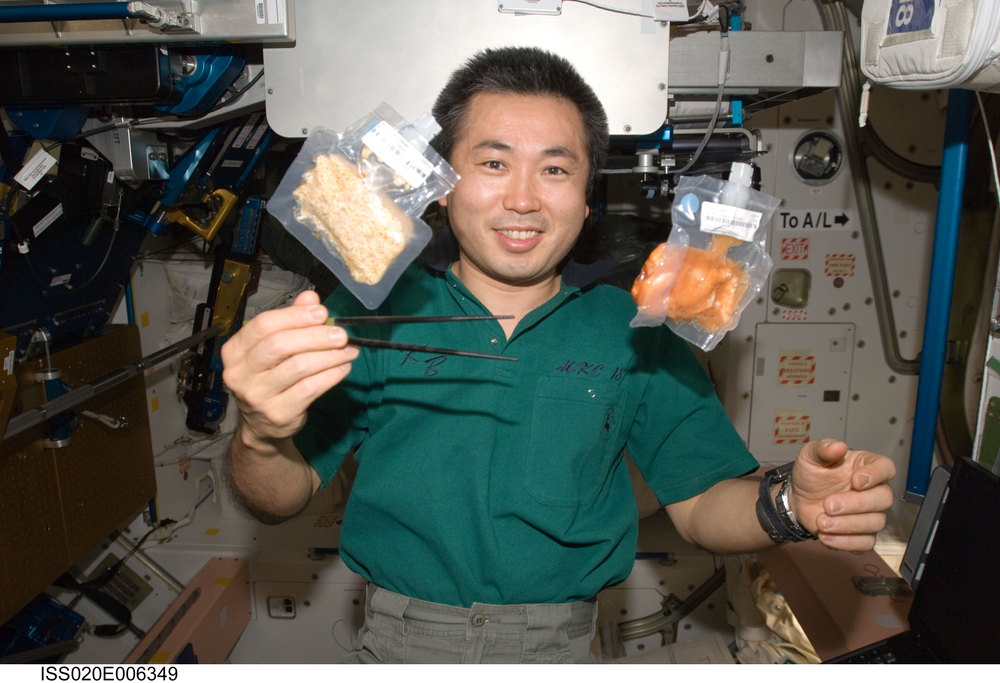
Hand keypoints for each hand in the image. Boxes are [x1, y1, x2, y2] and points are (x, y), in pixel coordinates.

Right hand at [220, 290, 358, 445]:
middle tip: (339, 334)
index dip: (295, 316)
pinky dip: (331, 375)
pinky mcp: (278, 413)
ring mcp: (258, 395)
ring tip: (348, 350)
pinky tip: (342, 367)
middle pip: (280, 345)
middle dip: (315, 336)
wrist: (261, 425)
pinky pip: (310, 388)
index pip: (263, 325)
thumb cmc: (267, 379)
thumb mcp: (272, 348)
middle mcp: (241, 373)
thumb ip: (290, 321)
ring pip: (299, 367)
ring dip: (329, 356)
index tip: (320, 312)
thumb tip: (310, 298)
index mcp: (235, 351)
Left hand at [788, 440, 895, 550]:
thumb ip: (823, 449)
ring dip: (848, 524)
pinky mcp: (862, 533)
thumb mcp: (810, 456)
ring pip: (876, 522)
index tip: (856, 481)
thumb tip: (838, 446)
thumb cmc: (810, 475)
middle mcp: (873, 490)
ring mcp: (870, 513)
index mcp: (865, 466)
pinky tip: (826, 535)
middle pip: (884, 498)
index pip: (886, 468)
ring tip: (822, 521)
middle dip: (857, 504)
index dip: (876, 475)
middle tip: (829, 505)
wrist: (798, 499)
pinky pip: (866, 543)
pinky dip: (845, 541)